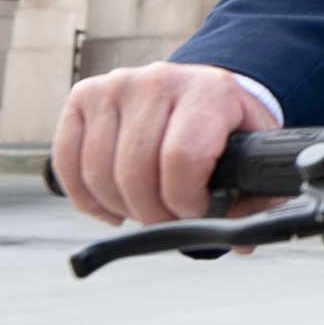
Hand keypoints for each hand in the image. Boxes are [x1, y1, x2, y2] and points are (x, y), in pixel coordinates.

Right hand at [52, 62, 278, 227]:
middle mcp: (159, 80)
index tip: (195, 211)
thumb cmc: (226, 129)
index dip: (184, 201)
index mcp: (210, 91)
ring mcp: (116, 85)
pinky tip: (111, 207)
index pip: (181, 157)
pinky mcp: (84, 96)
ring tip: (144, 209)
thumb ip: (256, 196)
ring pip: (98, 172)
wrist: (201, 92)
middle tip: (168, 220)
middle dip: (151, 213)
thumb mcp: (254, 154)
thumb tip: (242, 243)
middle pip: (135, 171)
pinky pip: (67, 161)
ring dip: (120, 207)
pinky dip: (85, 197)